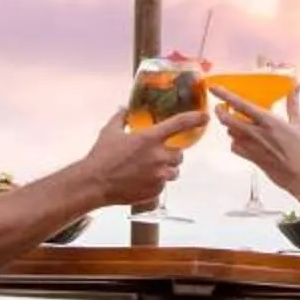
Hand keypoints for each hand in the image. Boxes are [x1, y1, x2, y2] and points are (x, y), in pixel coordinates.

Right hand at [79, 108, 201, 208]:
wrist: (94, 183)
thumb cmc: (101, 156)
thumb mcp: (110, 131)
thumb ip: (121, 118)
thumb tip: (124, 109)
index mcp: (149, 138)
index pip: (180, 124)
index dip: (195, 119)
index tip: (205, 117)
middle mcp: (158, 156)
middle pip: (180, 153)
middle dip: (172, 153)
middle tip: (158, 154)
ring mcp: (159, 175)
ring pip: (174, 170)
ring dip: (167, 168)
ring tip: (150, 168)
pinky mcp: (156, 190)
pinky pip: (164, 184)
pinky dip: (157, 181)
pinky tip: (142, 179)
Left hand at [210, 83, 299, 199]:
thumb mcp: (299, 124)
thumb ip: (293, 103)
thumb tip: (297, 85)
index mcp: (269, 121)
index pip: (241, 105)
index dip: (225, 95)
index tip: (214, 88)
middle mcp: (257, 133)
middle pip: (227, 120)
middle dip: (220, 112)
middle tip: (221, 107)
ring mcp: (252, 147)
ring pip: (230, 133)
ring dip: (229, 126)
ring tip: (234, 122)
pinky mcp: (251, 159)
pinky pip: (235, 147)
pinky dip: (234, 141)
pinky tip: (242, 140)